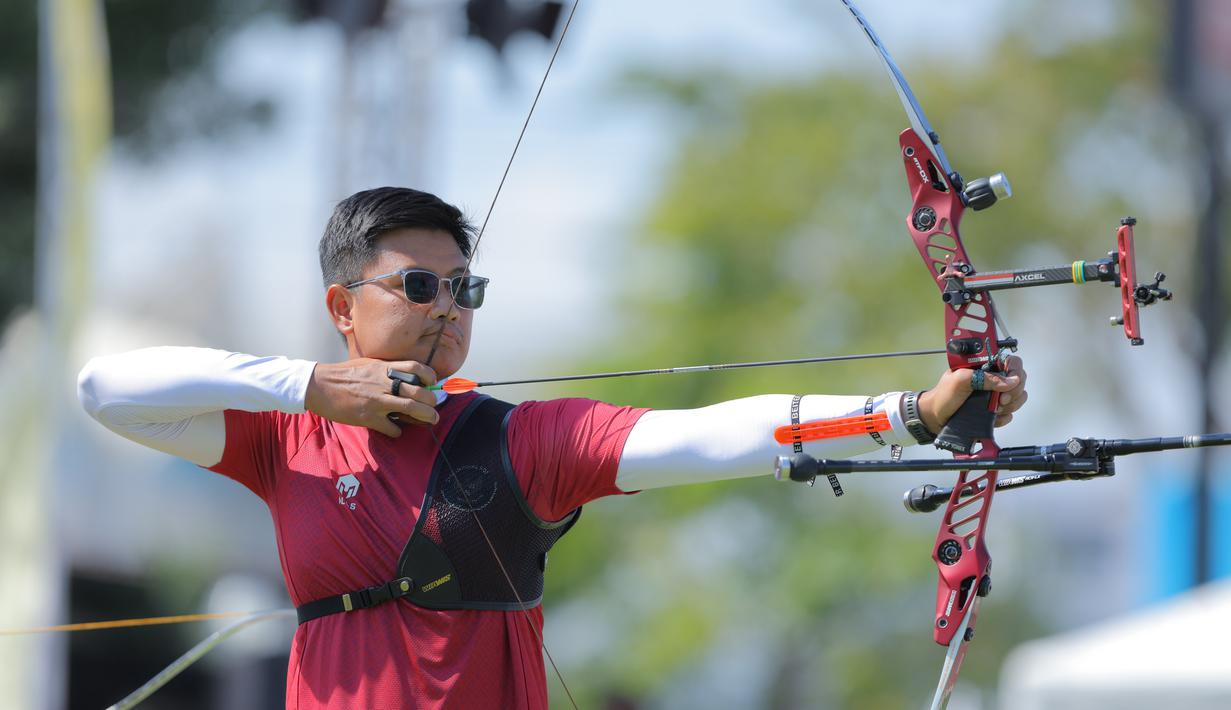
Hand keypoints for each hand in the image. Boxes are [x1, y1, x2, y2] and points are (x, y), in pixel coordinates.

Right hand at [304, 358, 438, 436]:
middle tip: (434, 408)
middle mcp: (383, 383)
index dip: (429, 375)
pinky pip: (392, 427)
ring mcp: (377, 400)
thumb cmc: (343, 374)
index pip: (416, 367)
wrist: (319, 385)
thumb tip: (404, 377)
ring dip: (426, 416)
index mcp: (384, 368)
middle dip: (432, 401)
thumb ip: (386, 370)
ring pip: (411, 409)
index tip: (433, 382)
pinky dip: (398, 431)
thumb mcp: (368, 365)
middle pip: (419, 392)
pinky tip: (396, 430)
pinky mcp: (368, 417)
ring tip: (431, 420)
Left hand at [918, 355, 1027, 431]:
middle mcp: (993, 379)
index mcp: (985, 366)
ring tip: (993, 409)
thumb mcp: (961, 380)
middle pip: (1019, 381)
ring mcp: (994, 395)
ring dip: (1009, 406)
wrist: (935, 417)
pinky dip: (1003, 417)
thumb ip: (985, 378)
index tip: (1008, 386)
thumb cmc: (943, 395)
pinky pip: (1010, 413)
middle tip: (999, 401)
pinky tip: (991, 417)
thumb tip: (1011, 381)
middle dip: (1013, 392)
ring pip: (1018, 398)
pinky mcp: (994, 410)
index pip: (1012, 362)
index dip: (1016, 372)